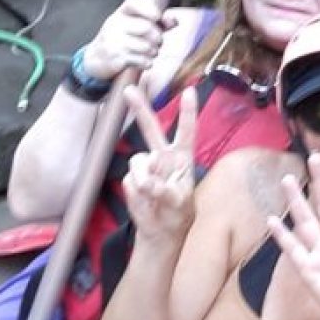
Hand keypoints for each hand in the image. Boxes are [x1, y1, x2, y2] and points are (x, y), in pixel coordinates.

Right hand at [84, 0, 176, 81]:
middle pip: (147, 27)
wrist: (96, 58)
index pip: (134, 2)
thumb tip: (173, 20)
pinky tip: (142, 61)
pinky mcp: (115, 57)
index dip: (149, 8)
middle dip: (158, 38)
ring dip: (153, 52)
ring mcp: (113, 40)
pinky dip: (147, 63)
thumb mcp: (133, 25)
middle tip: (156, 42)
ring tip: (149, 52)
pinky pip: (142, 60)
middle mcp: (115, 24)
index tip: (157, 17)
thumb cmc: (122, 39)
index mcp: (121, 13)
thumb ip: (155, 21)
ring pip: (147, 46)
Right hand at [121, 87, 196, 243]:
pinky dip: (136, 191)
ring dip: (144, 179)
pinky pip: (130, 179)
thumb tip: (145, 181)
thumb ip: (163, 191)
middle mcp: (163, 156)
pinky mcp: (132, 177)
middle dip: (140, 109)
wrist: (160, 230)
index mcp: (182, 158)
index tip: (190, 91)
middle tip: (129, 90)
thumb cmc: (177, 213)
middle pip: (151, 129)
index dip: (188, 112)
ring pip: (138, 161)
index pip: (186, 131)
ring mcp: (146, 166)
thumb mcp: (179, 203)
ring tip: (154, 196)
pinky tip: (144, 199)